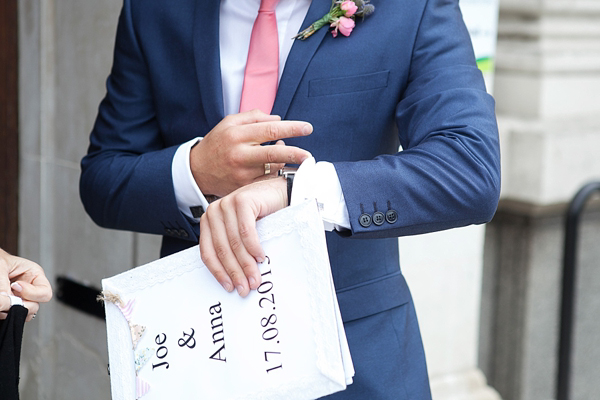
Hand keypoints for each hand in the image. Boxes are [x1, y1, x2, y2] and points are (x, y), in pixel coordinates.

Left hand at [0, 248, 52, 320]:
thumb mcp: (1, 266)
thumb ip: (3, 282)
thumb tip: (4, 299)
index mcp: (34, 275)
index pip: (45, 292)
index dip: (32, 293)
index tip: (15, 286)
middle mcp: (29, 288)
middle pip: (35, 306)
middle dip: (20, 304)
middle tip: (6, 298)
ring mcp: (19, 298)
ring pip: (23, 313)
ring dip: (11, 311)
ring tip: (2, 301)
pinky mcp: (9, 305)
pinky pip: (12, 315)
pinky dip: (5, 314)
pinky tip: (0, 306)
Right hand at [190, 109, 311, 196]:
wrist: (197, 170)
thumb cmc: (217, 143)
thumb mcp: (229, 123)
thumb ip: (253, 118)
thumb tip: (278, 119)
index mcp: (237, 135)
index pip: (270, 130)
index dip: (291, 129)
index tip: (307, 128)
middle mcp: (239, 154)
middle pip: (273, 154)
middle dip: (295, 154)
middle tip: (310, 155)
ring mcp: (241, 173)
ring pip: (272, 169)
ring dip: (287, 164)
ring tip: (294, 158)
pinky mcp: (243, 187)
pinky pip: (267, 181)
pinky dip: (277, 174)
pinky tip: (280, 168)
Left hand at [199, 178, 287, 296]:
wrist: (278, 193)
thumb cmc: (261, 216)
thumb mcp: (240, 234)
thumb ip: (233, 249)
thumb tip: (235, 280)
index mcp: (209, 222)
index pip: (208, 252)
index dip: (219, 272)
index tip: (229, 287)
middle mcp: (214, 212)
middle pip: (222, 249)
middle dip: (235, 272)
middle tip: (245, 288)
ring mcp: (227, 204)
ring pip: (234, 242)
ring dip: (246, 264)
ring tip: (255, 278)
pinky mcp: (242, 201)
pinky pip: (246, 231)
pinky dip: (253, 247)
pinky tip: (260, 258)